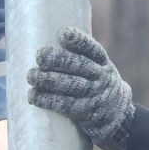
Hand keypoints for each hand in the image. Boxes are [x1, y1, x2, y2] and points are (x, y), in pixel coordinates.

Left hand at [27, 27, 134, 149]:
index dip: (79, 41)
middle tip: (39, 56)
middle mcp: (101, 77)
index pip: (92, 49)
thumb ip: (81, 56)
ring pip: (70, 85)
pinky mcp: (85, 112)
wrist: (117, 115)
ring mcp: (94, 95)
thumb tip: (48, 39)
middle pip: (79, 65)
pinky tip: (33, 96)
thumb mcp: (99, 67)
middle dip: (57, 60)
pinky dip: (47, 100)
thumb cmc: (97, 84)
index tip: (63, 34)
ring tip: (31, 76)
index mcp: (103, 62)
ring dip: (48, 80)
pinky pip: (65, 105)